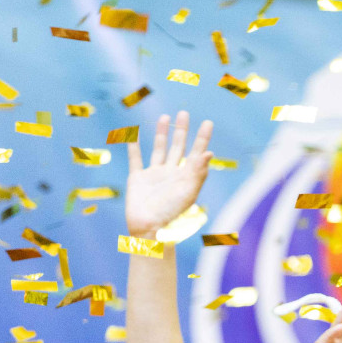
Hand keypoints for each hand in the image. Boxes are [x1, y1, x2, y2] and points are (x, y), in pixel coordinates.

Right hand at [126, 112, 213, 237]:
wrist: (150, 229)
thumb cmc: (172, 214)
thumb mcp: (188, 192)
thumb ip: (198, 172)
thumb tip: (209, 153)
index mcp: (186, 177)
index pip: (196, 153)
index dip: (202, 138)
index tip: (208, 122)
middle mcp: (171, 173)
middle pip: (178, 147)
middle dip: (182, 130)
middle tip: (185, 112)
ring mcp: (154, 175)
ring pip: (159, 149)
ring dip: (162, 133)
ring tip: (165, 116)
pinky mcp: (137, 179)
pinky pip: (135, 159)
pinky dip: (133, 146)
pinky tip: (133, 134)